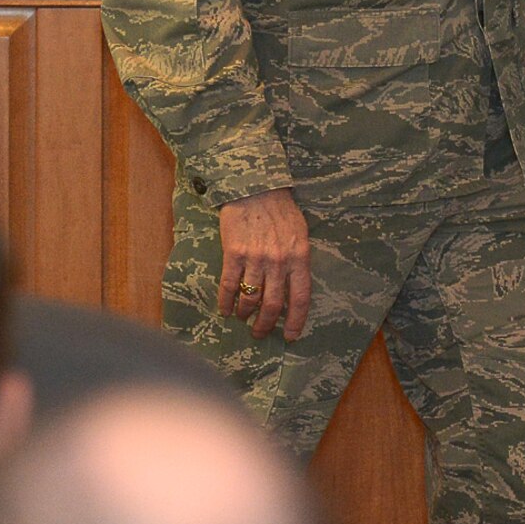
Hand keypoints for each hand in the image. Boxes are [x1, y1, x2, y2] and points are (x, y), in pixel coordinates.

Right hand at [217, 187, 311, 340]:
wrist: (254, 186)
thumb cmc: (280, 209)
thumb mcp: (300, 233)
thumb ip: (298, 260)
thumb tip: (293, 288)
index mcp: (299, 257)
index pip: (300, 298)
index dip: (296, 321)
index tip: (290, 337)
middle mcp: (279, 262)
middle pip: (273, 305)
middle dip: (265, 325)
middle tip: (259, 333)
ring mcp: (256, 258)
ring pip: (250, 299)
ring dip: (245, 314)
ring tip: (242, 318)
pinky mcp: (234, 253)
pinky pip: (229, 286)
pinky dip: (226, 302)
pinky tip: (224, 310)